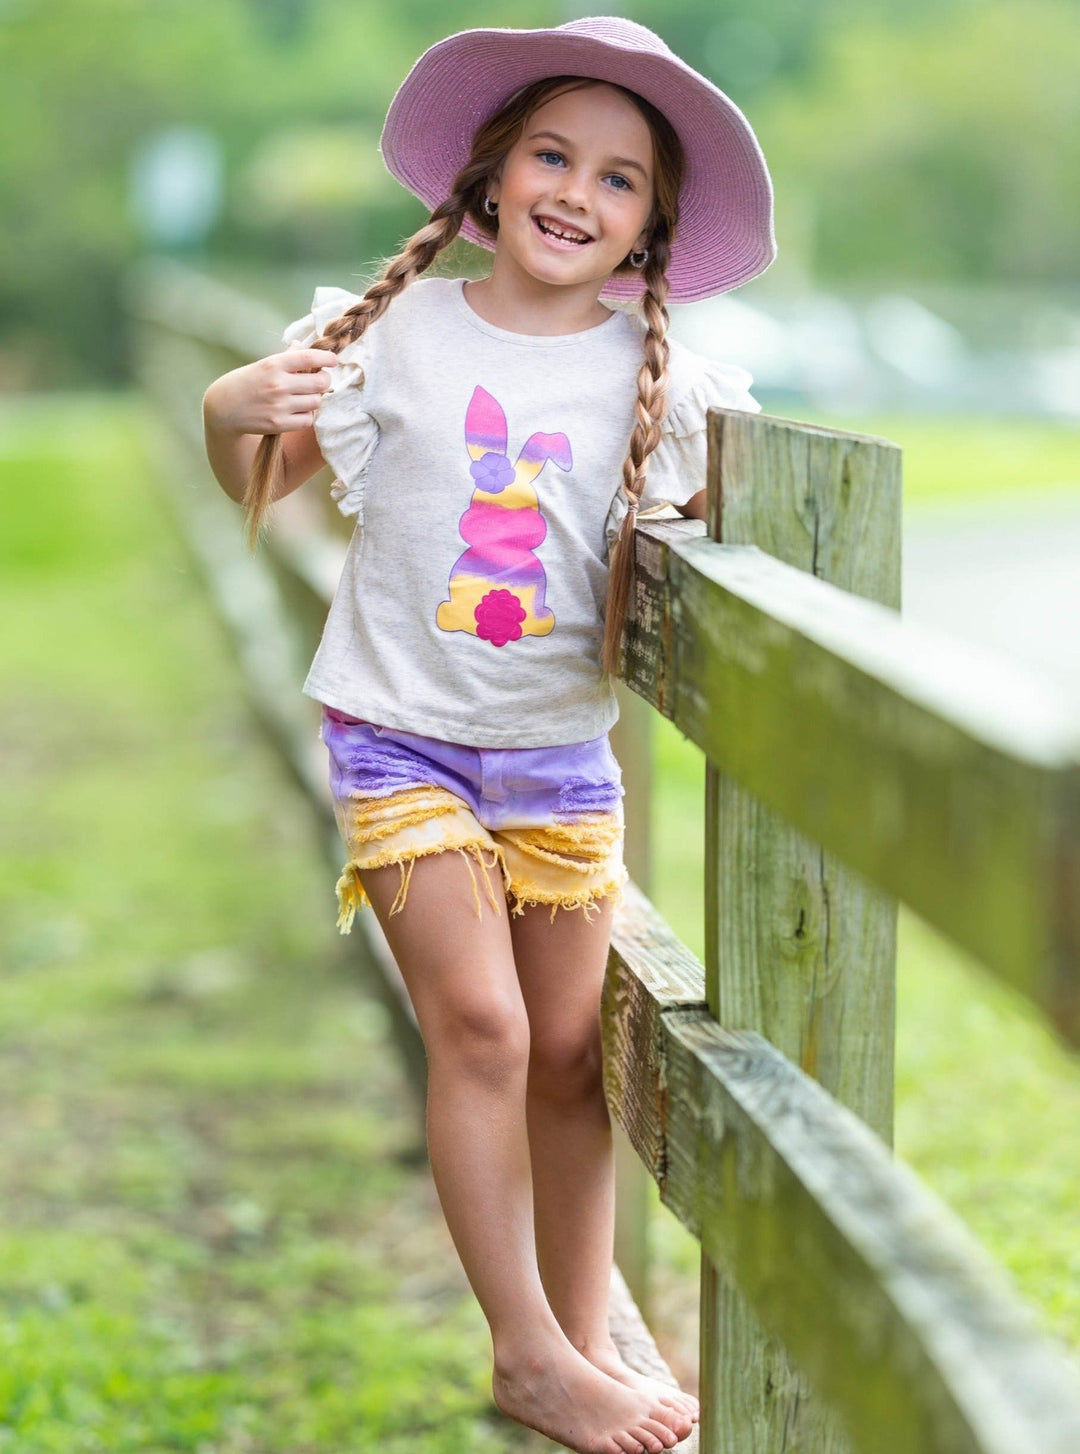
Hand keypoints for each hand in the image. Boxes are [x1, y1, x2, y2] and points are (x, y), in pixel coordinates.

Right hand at [204, 341, 341, 435]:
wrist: (223, 409)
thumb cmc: (244, 383)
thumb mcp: (262, 365)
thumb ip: (285, 358)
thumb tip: (301, 346)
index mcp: (273, 364)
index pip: (309, 357)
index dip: (326, 358)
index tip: (333, 360)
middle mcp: (278, 384)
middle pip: (320, 382)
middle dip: (324, 381)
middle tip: (320, 381)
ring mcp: (279, 405)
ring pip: (316, 402)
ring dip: (314, 399)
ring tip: (304, 397)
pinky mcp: (279, 424)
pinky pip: (307, 419)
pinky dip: (306, 415)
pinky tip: (298, 411)